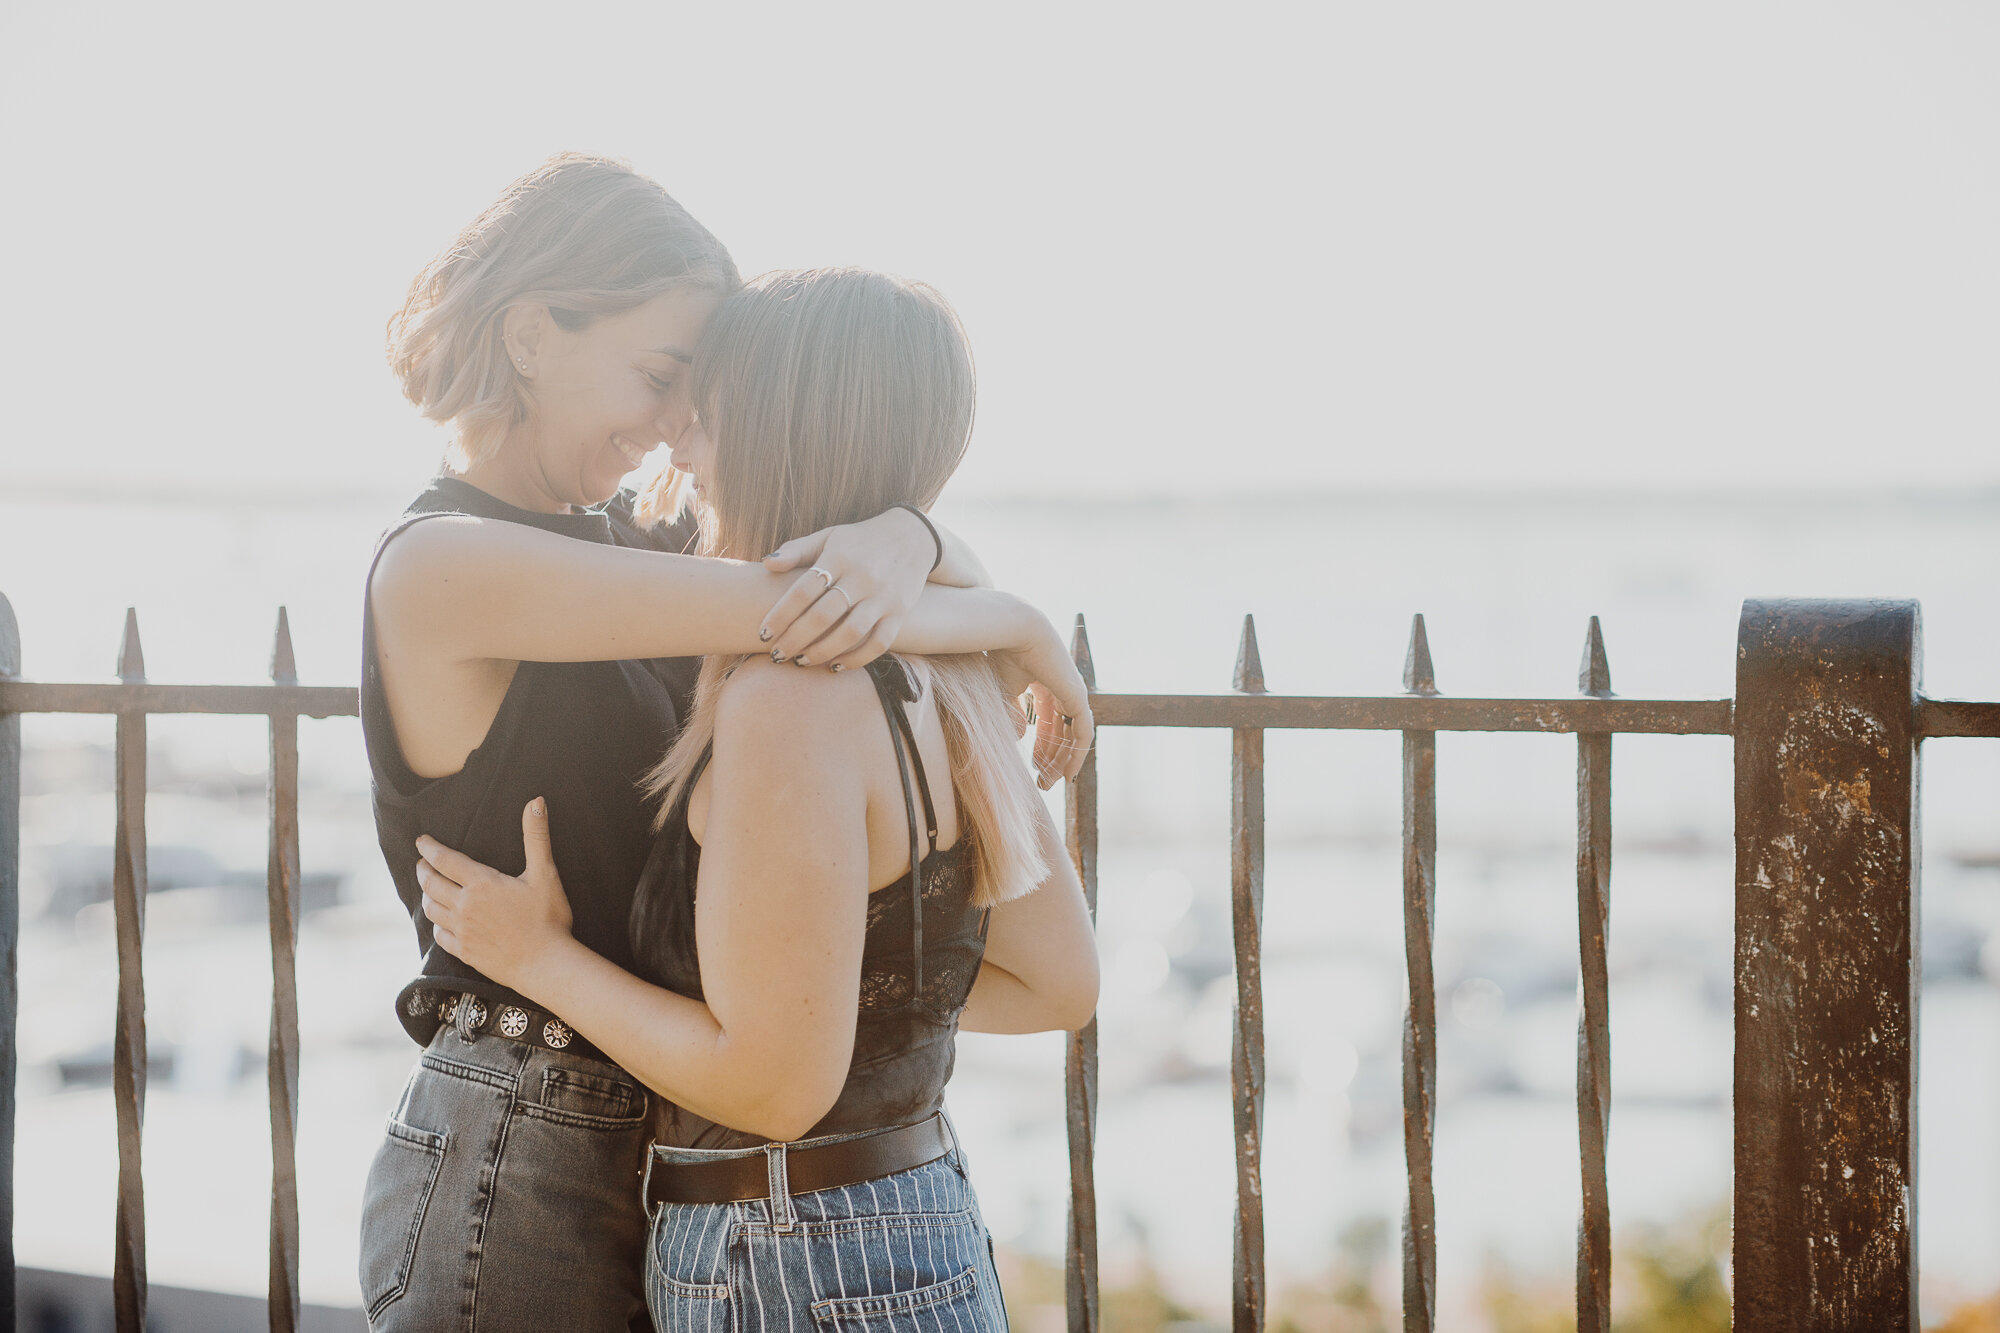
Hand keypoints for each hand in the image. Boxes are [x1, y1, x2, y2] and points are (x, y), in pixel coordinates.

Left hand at [416, 798, 574, 992]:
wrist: (545, 964)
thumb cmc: (548, 918)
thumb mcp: (545, 873)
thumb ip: (536, 836)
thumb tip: (536, 801)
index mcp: (481, 884)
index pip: (445, 860)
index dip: (430, 848)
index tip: (421, 841)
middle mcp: (465, 906)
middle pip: (432, 883)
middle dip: (423, 870)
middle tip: (421, 863)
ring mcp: (462, 931)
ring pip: (431, 909)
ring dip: (427, 895)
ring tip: (429, 889)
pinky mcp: (465, 951)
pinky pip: (439, 935)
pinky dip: (436, 924)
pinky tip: (440, 922)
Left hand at [758, 508, 932, 667]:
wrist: (912, 537)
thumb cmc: (860, 541)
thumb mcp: (829, 537)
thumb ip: (797, 550)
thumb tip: (766, 565)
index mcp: (840, 557)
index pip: (804, 591)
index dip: (781, 615)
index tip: (763, 633)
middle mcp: (862, 577)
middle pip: (823, 616)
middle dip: (795, 639)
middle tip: (777, 655)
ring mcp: (884, 597)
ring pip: (850, 633)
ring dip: (822, 652)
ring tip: (801, 661)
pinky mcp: (900, 613)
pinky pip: (879, 643)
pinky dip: (856, 659)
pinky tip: (835, 666)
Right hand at [987, 615, 1093, 789]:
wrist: (1014, 632)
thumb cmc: (1001, 655)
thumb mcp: (1001, 691)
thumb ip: (1010, 713)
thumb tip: (1019, 736)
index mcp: (1043, 681)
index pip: (1047, 719)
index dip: (1041, 744)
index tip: (1032, 767)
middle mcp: (1061, 687)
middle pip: (1061, 730)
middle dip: (1050, 757)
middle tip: (1041, 783)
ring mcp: (1072, 692)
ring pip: (1073, 735)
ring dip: (1062, 761)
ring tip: (1048, 783)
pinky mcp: (1078, 697)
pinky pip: (1083, 733)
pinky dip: (1077, 755)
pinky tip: (1067, 774)